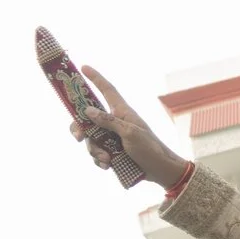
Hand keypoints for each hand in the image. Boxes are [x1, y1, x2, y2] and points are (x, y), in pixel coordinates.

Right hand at [70, 68, 191, 190]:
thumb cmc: (150, 148)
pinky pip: (97, 153)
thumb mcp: (130, 133)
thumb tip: (88, 110)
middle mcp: (115, 121)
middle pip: (89, 118)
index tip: (83, 67)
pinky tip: (107, 166)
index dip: (95, 78)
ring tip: (107, 160)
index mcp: (122, 111)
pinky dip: (100, 160)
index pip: (107, 89)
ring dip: (95, 151)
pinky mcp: (113, 151)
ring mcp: (113, 136)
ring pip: (91, 138)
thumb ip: (108, 121)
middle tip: (79, 137)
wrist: (160, 170)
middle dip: (81, 128)